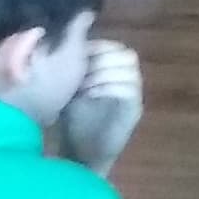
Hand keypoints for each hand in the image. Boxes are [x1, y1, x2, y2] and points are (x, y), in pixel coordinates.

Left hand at [59, 38, 145, 173]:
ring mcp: (134, 96)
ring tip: (83, 84)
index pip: (116, 47)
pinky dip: (107, 87)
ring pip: (130, 70)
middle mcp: (128, 80)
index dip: (97, 47)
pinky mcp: (134, 111)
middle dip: (101, 59)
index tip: (76, 56)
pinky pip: (129, 90)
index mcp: (114, 72)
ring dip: (104, 72)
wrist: (80, 153)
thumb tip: (65, 45)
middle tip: (80, 71)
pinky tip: (89, 94)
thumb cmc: (74, 120)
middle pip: (127, 55)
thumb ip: (74, 68)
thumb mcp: (70, 89)